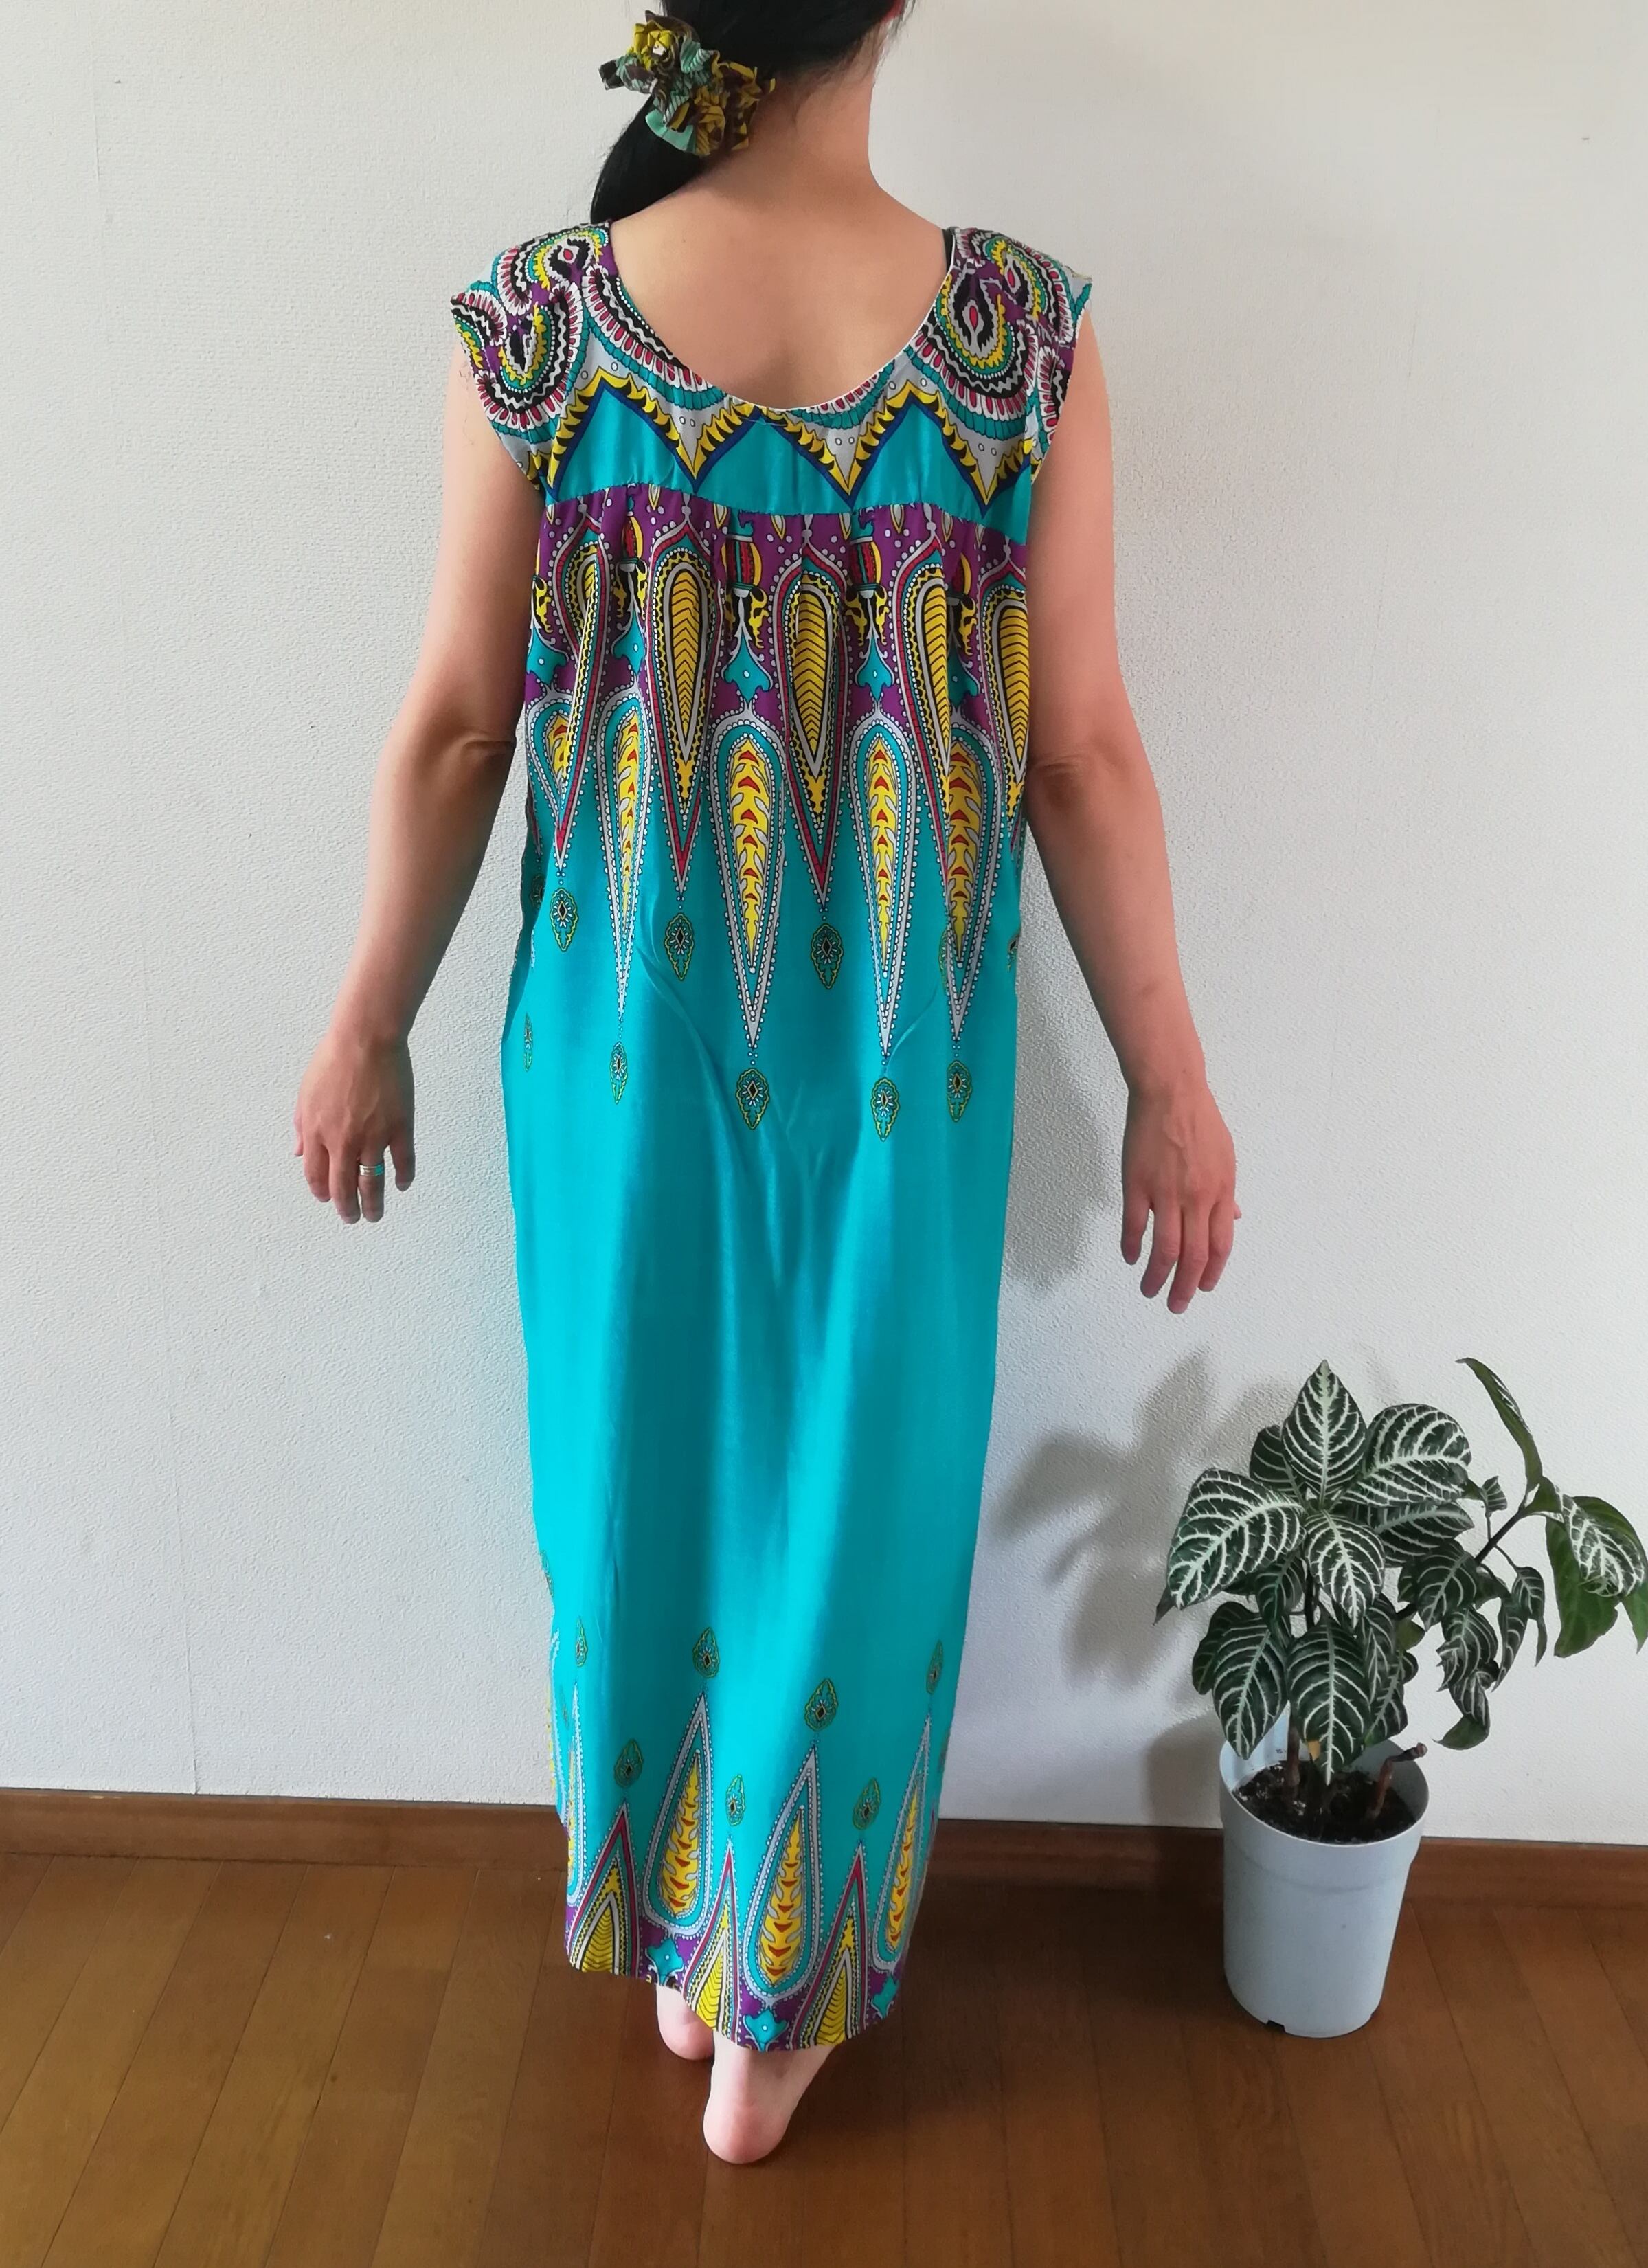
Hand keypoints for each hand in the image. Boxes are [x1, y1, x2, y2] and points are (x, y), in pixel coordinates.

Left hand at [293, 1021, 415, 1223]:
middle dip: (347, 1209)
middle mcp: (343, 1140)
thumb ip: (302, 1127)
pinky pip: (402, 1162)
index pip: (317, 1176)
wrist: (365, 1039)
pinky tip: (401, 1185)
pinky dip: (402, 1178)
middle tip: (353, 1218)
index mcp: (317, 1132)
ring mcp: (373, 1136)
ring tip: (375, 1215)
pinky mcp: (399, 1127)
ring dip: (373, 1204)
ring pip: (372, 1182)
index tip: (329, 1200)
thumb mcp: (306, 1093)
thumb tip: (298, 1153)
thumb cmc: (334, 1059)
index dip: (323, 1193)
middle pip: (344, 1187)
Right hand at [1120, 1075, 1238, 1312]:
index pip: (1219, 1245)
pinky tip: (1130, 1258)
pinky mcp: (1138, 1184)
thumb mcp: (1225, 1157)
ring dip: (1158, 1276)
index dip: (1212, 1272)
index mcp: (1221, 1192)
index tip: (1203, 1287)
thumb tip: (1233, 1217)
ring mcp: (1167, 1192)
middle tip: (1176, 1306)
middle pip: (1194, 1256)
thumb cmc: (1199, 1121)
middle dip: (1186, 1287)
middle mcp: (1197, 1197)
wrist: (1171, 1091)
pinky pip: (1135, 1225)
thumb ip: (1226, 1193)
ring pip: (1165, 1249)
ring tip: (1150, 1291)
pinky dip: (1132, 1246)